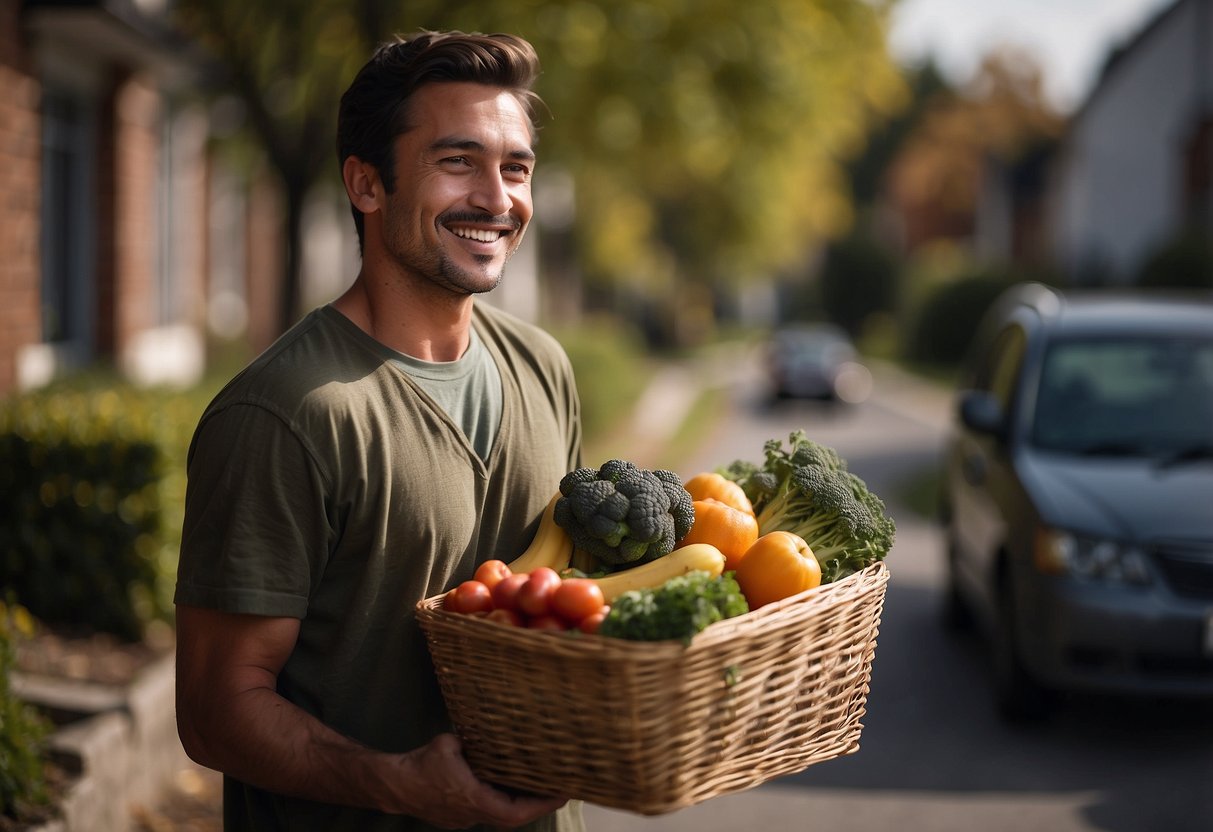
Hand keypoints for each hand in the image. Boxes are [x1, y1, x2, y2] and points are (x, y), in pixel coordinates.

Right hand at [388, 733, 567, 828]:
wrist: (392, 784)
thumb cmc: (420, 764)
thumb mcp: (449, 743)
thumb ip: (472, 741)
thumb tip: (487, 731)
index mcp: (473, 799)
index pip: (515, 812)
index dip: (542, 805)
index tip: (562, 793)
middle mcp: (472, 815)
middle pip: (513, 818)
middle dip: (539, 804)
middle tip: (560, 788)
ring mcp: (464, 819)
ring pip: (501, 816)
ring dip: (522, 803)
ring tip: (541, 786)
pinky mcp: (457, 816)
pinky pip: (487, 811)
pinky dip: (504, 800)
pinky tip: (511, 785)